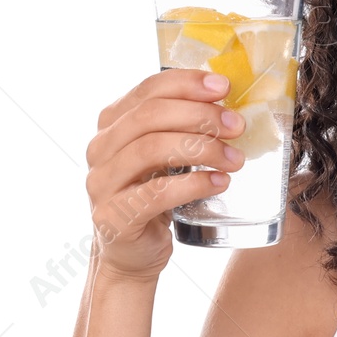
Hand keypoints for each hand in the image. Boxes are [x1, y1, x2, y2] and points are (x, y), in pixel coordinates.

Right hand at [84, 69, 245, 280]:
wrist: (130, 254)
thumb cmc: (153, 196)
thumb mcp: (164, 156)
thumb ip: (182, 129)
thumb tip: (228, 105)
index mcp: (112, 124)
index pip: (147, 90)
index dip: (186, 83)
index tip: (224, 87)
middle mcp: (100, 148)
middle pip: (150, 116)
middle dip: (200, 115)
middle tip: (237, 126)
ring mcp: (102, 182)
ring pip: (152, 149)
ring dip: (202, 149)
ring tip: (234, 160)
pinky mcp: (113, 216)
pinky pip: (157, 192)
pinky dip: (194, 184)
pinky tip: (219, 183)